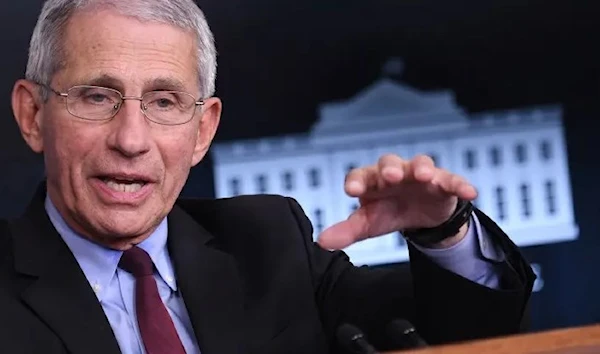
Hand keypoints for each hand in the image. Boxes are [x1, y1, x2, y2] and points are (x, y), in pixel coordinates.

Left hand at [317, 154, 477, 249]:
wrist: (420, 215)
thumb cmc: (388, 212)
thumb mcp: (368, 223)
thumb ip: (347, 230)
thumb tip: (321, 243)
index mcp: (372, 180)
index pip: (361, 175)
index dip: (356, 181)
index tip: (351, 191)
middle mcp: (395, 172)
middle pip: (390, 163)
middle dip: (390, 168)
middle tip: (390, 175)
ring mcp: (420, 175)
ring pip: (420, 164)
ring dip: (421, 167)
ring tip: (424, 175)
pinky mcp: (443, 183)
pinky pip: (452, 180)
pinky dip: (460, 184)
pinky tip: (470, 191)